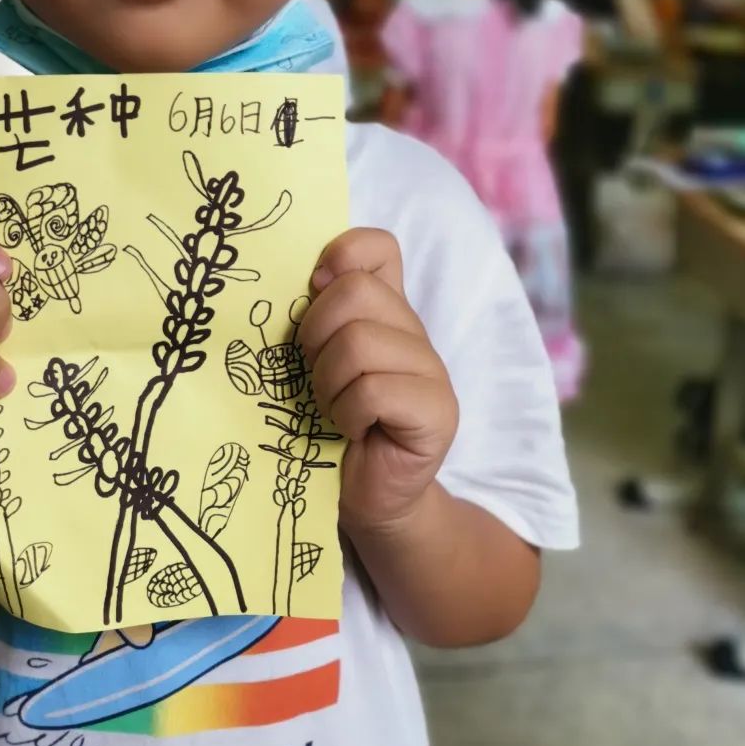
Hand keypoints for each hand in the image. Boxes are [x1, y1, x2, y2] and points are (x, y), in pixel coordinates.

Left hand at [299, 228, 457, 532]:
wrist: (364, 499)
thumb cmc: (327, 427)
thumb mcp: (313, 362)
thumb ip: (313, 317)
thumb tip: (305, 275)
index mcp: (385, 311)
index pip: (378, 247)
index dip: (342, 254)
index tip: (314, 290)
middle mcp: (414, 331)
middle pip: (355, 292)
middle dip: (315, 336)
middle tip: (314, 375)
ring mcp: (433, 371)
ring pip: (359, 343)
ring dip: (328, 384)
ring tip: (332, 409)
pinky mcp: (439, 411)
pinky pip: (373, 390)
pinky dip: (348, 414)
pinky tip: (353, 431)